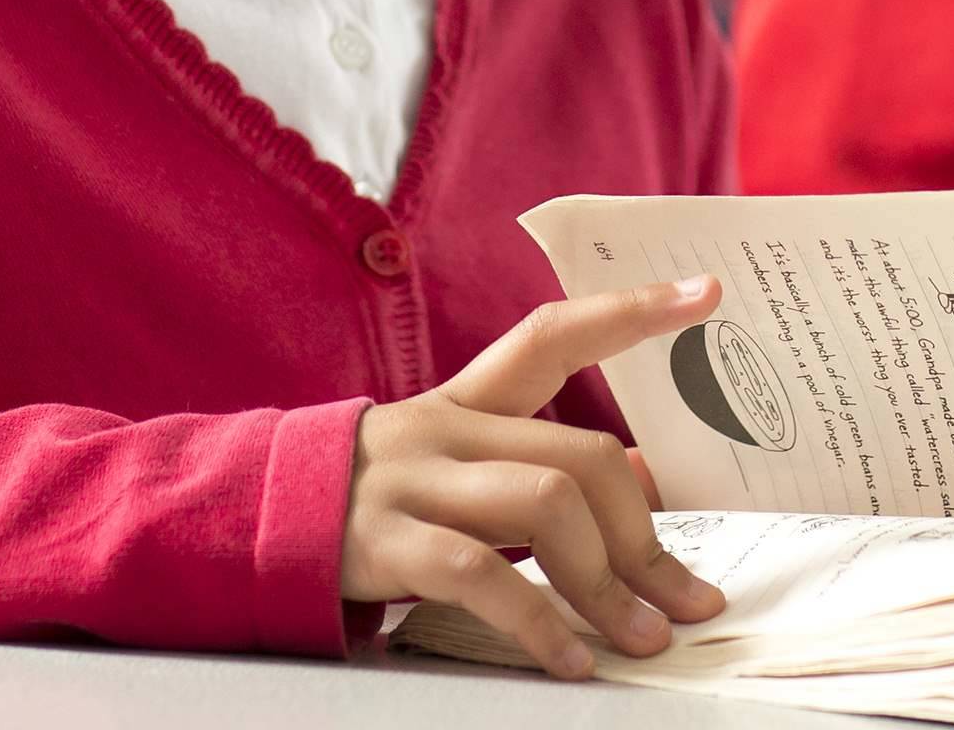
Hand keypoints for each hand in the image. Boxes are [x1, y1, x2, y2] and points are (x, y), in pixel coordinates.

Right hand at [342, 273, 730, 677]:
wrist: (249, 524)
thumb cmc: (374, 502)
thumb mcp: (454, 467)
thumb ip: (539, 465)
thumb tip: (647, 479)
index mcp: (465, 401)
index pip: (553, 335)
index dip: (629, 312)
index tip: (704, 294)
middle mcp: (443, 428)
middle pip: (577, 457)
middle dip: (645, 535)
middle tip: (688, 596)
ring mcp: (412, 482)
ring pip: (544, 507)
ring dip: (609, 584)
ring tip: (643, 637)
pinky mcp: (386, 543)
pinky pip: (483, 576)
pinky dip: (540, 624)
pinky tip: (571, 660)